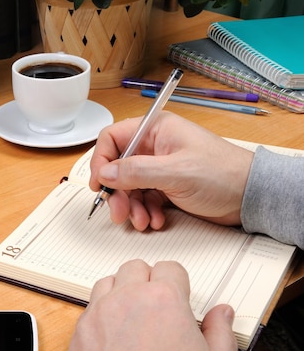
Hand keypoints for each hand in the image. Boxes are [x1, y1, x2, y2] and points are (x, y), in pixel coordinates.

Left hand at [59, 260, 236, 350]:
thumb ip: (220, 335)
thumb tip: (222, 315)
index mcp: (163, 300)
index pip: (170, 268)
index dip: (179, 283)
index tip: (182, 297)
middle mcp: (127, 300)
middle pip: (136, 268)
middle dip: (149, 281)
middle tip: (160, 306)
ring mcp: (98, 314)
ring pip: (109, 281)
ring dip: (121, 291)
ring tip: (136, 316)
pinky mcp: (78, 332)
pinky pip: (90, 307)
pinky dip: (102, 312)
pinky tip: (115, 335)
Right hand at [89, 112, 253, 230]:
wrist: (251, 197)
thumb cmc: (224, 174)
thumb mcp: (175, 172)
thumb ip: (136, 172)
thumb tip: (105, 174)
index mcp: (155, 129)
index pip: (113, 139)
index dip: (101, 161)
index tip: (100, 183)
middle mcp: (155, 146)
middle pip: (118, 166)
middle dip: (117, 192)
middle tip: (118, 211)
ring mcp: (160, 167)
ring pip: (129, 186)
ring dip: (131, 206)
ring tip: (141, 220)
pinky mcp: (166, 185)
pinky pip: (143, 198)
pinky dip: (144, 211)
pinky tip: (154, 219)